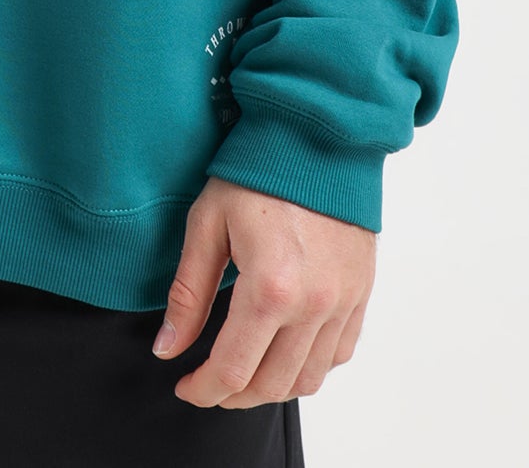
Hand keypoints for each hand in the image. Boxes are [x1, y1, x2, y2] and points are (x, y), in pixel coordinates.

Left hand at [152, 176, 375, 408]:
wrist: (315, 134)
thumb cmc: (257, 172)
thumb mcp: (208, 224)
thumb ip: (188, 293)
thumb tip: (167, 348)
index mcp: (271, 288)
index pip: (234, 370)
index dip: (204, 390)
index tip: (185, 386)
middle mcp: (314, 304)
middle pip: (272, 384)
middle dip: (234, 394)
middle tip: (210, 381)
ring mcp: (343, 301)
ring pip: (309, 379)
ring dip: (272, 386)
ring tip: (245, 370)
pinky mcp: (361, 292)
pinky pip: (339, 353)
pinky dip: (310, 366)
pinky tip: (285, 350)